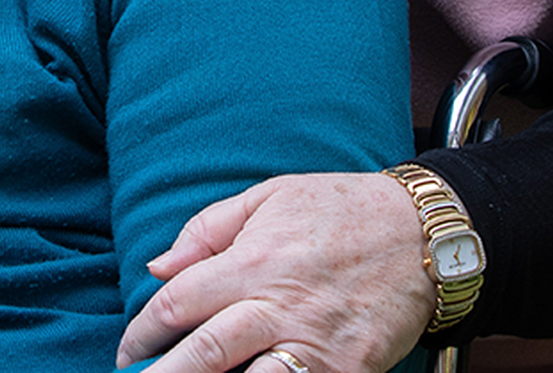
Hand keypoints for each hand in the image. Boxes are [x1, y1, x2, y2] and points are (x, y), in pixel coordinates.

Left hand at [116, 173, 435, 372]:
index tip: (128, 350)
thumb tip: (158, 266)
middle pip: (204, 354)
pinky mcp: (349, 369)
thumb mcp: (269, 197)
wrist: (425, 233)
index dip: (143, 331)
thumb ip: (207, 231)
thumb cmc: (341, 210)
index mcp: (253, 261)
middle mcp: (280, 306)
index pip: (179, 303)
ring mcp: (316, 344)